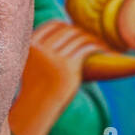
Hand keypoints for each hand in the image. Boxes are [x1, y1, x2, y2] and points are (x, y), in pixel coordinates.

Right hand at [9, 20, 105, 134]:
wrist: (37, 109)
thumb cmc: (36, 87)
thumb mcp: (33, 63)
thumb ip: (42, 47)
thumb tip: (62, 31)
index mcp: (31, 45)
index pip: (53, 25)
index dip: (66, 26)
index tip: (76, 31)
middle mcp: (41, 49)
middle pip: (67, 30)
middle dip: (81, 32)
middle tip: (91, 37)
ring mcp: (54, 58)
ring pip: (79, 38)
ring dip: (92, 39)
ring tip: (100, 43)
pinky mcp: (68, 67)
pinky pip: (87, 48)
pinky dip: (97, 47)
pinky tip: (104, 50)